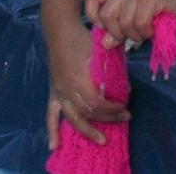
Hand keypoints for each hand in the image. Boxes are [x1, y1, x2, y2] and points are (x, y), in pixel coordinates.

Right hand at [45, 28, 128, 150]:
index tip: (125, 106)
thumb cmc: (82, 38)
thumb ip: (111, 69)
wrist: (60, 30)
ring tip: (102, 140)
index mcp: (78, 79)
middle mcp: (66, 89)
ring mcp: (58, 92)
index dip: (112, 109)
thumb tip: (124, 88)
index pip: (96, 104)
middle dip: (108, 118)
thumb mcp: (100, 51)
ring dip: (88, 131)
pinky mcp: (53, 93)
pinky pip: (50, 115)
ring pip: (73, 118)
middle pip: (88, 113)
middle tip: (125, 117)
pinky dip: (52, 131)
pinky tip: (55, 146)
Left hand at [84, 0, 175, 50]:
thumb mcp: (135, 16)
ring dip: (135, 35)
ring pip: (124, 22)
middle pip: (107, 15)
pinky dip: (146, 32)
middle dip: (117, 32)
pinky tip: (153, 29)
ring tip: (145, 31)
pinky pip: (140, 23)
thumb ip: (118, 26)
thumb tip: (105, 43)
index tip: (108, 27)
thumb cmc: (161, 8)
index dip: (94, 16)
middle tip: (131, 35)